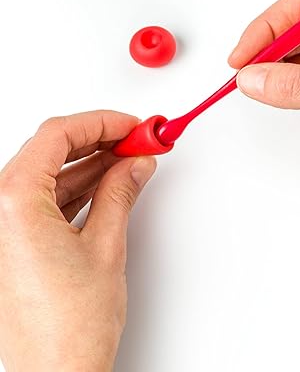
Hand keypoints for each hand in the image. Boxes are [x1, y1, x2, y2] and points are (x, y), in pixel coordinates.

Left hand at [0, 111, 156, 370]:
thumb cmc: (69, 327)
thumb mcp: (105, 245)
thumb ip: (120, 192)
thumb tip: (136, 164)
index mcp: (11, 204)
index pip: (56, 136)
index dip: (100, 122)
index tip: (130, 125)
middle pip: (51, 152)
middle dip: (99, 141)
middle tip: (137, 140)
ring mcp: (4, 228)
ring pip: (50, 175)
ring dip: (92, 165)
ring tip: (132, 160)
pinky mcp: (15, 243)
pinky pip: (47, 199)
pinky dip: (80, 188)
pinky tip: (110, 184)